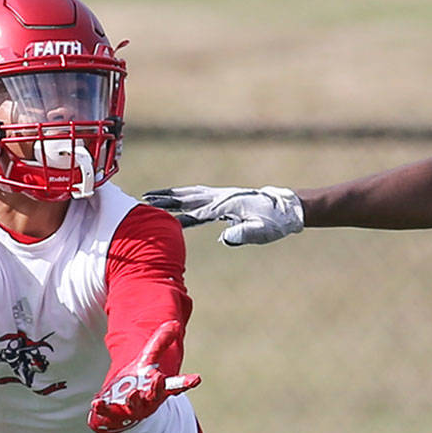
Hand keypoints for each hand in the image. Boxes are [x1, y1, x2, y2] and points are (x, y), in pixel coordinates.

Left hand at [88, 320, 201, 432]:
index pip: (175, 385)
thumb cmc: (138, 382)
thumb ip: (159, 343)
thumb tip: (174, 323)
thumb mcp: (147, 360)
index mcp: (159, 388)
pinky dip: (102, 409)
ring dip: (133, 401)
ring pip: (134, 408)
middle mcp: (147, 402)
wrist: (120, 408)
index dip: (186, 382)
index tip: (196, 378)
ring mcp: (130, 410)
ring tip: (131, 393)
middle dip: (156, 389)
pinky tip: (97, 402)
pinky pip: (107, 414)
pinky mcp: (112, 415)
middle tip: (157, 379)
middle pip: (155, 396)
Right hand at [141, 185, 303, 245]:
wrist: (286, 209)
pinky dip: (186, 195)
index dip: (174, 212)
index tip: (155, 212)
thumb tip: (224, 239)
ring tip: (154, 195)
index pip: (194, 210)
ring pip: (192, 194)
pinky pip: (200, 195)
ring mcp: (223, 196)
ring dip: (173, 194)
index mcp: (225, 206)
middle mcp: (221, 198)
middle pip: (187, 198)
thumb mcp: (260, 232)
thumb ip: (243, 235)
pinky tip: (180, 196)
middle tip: (144, 199)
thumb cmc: (274, 222)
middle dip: (166, 199)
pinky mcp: (226, 198)